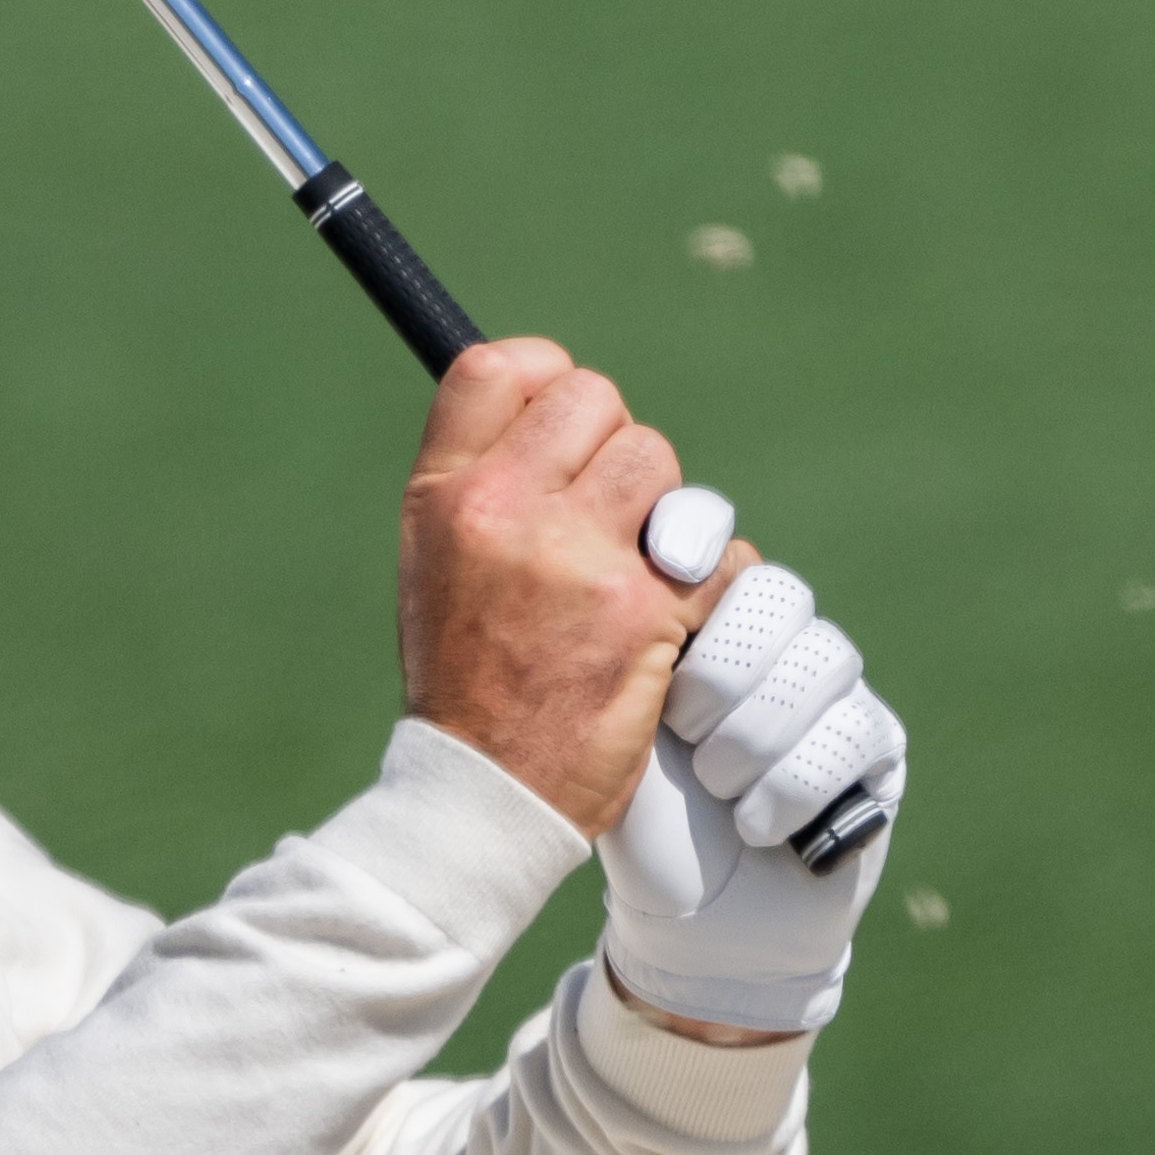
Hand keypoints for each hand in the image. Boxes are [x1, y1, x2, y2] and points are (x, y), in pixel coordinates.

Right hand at [396, 339, 717, 836]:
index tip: (566, 419)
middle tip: (604, 515)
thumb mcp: (436, 558)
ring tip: (632, 572)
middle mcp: (504, 510)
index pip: (499, 367)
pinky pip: (717, 553)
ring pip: (663, 469)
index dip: (548, 375)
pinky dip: (709, 586)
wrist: (484, 787)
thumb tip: (559, 398)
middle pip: (598, 400)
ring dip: (666, 515)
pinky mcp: (644, 611)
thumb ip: (489, 477)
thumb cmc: (467, 671)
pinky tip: (669, 623)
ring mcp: (577, 558)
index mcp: (444, 494)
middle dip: (616, 450)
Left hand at [594, 565, 906, 1039]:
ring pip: (822, 661)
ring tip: (719, 791)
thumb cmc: (646, 827)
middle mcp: (780, 644)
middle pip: (780, 595)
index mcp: (712, 622)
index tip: (670, 580)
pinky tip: (759, 828)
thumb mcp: (620, 734)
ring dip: (756, 739)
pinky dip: (793, 787)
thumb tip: (652, 552)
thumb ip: (635, 650)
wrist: (694, 928)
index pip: (728, 554)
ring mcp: (836, 692)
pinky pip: (854, 731)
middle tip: (684, 732)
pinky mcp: (878, 748)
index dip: (703, 561)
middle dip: (724, 670)